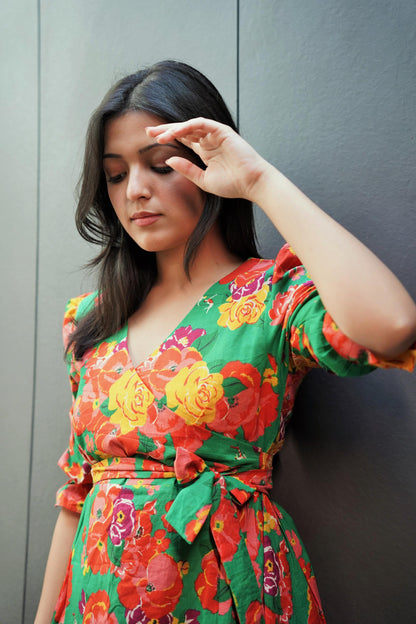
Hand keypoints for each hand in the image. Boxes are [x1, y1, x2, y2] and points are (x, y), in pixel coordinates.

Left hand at [146, 117, 268, 200]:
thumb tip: (168, 160)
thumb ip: (186, 169)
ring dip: (173, 129)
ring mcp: (215, 134)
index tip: (151, 139)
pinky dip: (187, 126)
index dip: (167, 138)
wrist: (252, 184)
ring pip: (190, 125)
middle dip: (165, 129)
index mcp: (205, 151)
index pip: (183, 140)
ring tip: (158, 135)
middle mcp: (209, 140)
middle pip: (183, 130)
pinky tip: (174, 132)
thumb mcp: (203, 180)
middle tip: (148, 131)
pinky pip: (200, 124)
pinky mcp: (222, 130)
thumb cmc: (232, 185)